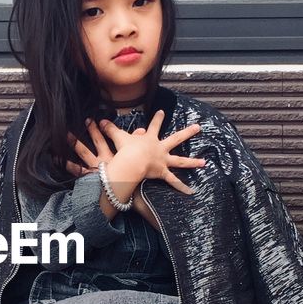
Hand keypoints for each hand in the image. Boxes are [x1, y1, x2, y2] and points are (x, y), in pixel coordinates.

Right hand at [65, 109, 204, 195]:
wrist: (132, 161)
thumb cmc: (126, 150)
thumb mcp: (117, 138)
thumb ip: (109, 129)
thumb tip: (98, 120)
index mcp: (150, 139)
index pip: (154, 126)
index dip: (157, 118)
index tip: (161, 111)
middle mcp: (160, 148)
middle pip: (176, 138)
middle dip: (187, 133)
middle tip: (198, 127)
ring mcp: (163, 161)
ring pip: (181, 161)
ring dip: (192, 161)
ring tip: (204, 162)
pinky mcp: (162, 173)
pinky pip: (173, 182)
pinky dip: (182, 187)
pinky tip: (192, 192)